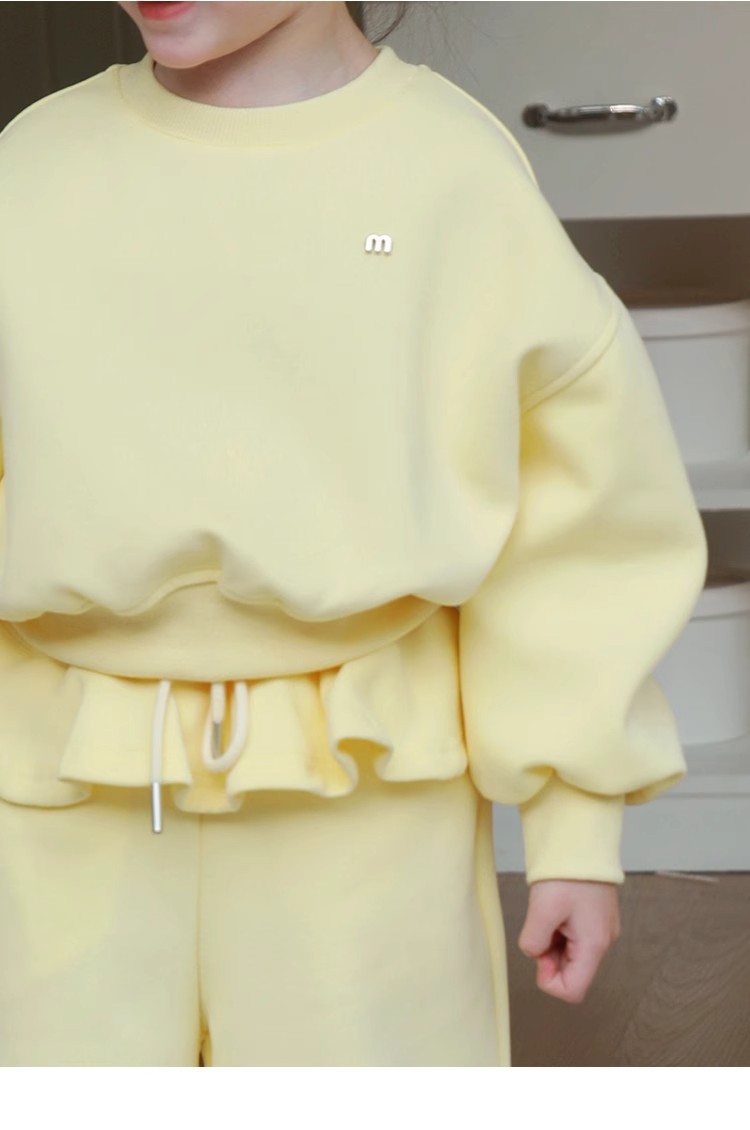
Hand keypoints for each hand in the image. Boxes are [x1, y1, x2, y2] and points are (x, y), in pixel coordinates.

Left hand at [517, 879, 620, 1002]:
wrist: (582, 839)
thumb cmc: (567, 872)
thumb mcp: (542, 909)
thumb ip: (534, 941)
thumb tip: (535, 953)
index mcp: (594, 944)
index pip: (573, 990)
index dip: (549, 981)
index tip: (539, 954)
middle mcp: (603, 940)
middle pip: (572, 972)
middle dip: (549, 958)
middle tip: (540, 928)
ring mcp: (600, 928)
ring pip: (571, 954)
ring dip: (553, 942)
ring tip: (547, 913)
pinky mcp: (595, 916)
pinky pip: (574, 937)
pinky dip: (558, 930)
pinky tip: (554, 908)